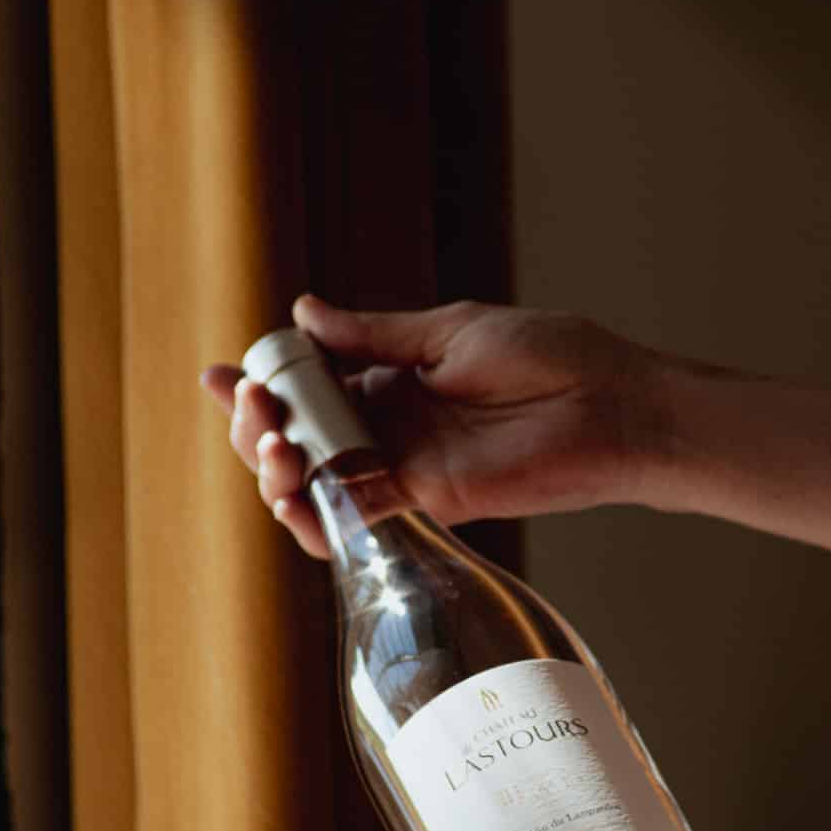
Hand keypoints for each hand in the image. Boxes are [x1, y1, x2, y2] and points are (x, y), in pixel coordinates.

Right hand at [200, 292, 669, 557]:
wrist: (612, 406)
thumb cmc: (551, 357)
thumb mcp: (450, 331)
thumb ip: (375, 334)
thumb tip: (303, 313)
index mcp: (391, 375)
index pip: (309, 383)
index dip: (262, 382)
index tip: (218, 374)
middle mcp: (390, 425)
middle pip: (300, 436)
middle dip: (259, 424)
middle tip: (251, 403)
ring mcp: (404, 466)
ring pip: (316, 482)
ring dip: (276, 468)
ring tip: (274, 445)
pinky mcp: (425, 501)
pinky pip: (355, 517)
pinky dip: (314, 514)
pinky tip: (291, 496)